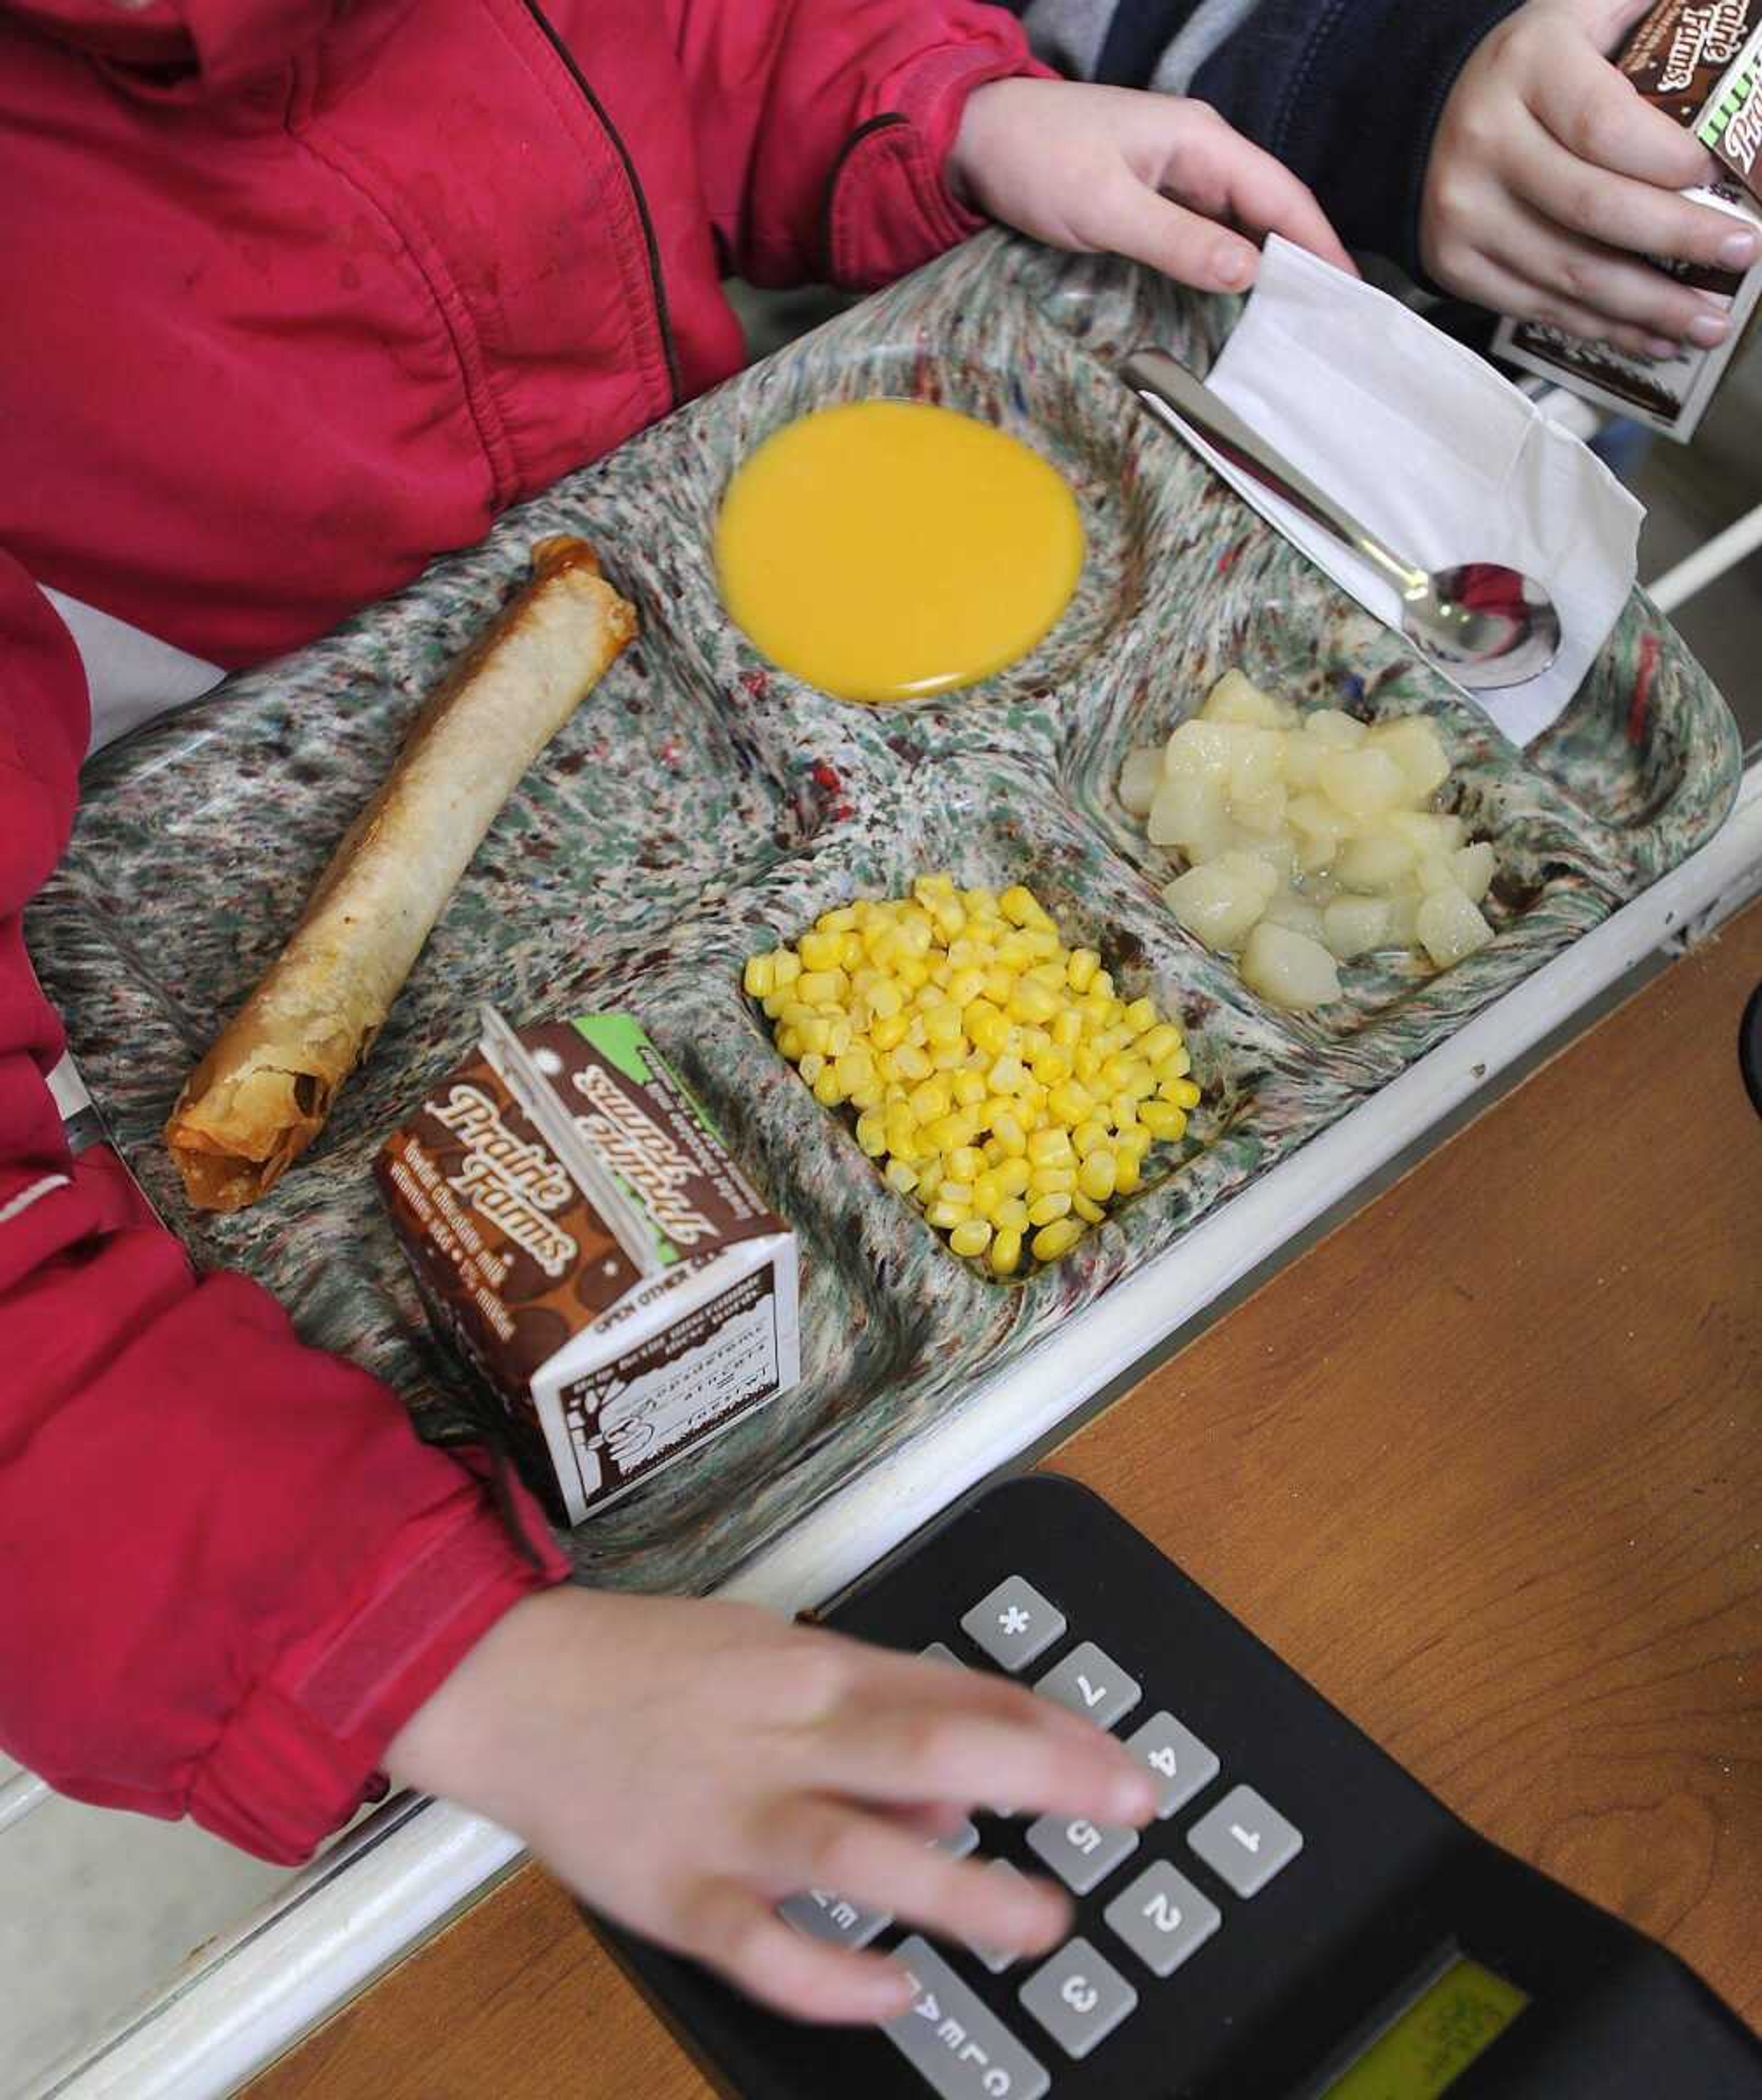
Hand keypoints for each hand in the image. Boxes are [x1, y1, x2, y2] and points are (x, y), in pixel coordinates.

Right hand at [385, 1585, 1156, 2023]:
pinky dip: (832, 1972)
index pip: (954, 1693)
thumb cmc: (651, 1667)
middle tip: (1128, 1808)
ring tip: (1040, 1921)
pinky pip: (764, 1943)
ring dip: (959, 1889)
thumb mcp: (774, 1654)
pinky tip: (893, 1988)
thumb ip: (874, 1714)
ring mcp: (729, 1817)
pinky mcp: (677, 1890)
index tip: (1123, 1766)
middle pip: (929, 1745)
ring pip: (860, 1849)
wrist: (511, 1684)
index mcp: (811, 1669)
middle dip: (1044, 1777)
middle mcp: (782, 1735)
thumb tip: (964, 1786)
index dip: (1051, 1730)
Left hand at [949, 78, 1354, 294]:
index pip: (1281, 194)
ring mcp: (1175, 173)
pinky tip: (1241, 298)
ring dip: (1269, 266)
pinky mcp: (1152, 196)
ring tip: (1299, 319)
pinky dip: (1229, 263)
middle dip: (1305, 259)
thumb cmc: (1037, 161)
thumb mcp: (1106, 209)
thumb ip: (1178, 241)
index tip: (1349, 293)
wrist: (976, 139)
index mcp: (1200, 141)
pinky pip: (1207, 231)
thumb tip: (1248, 273)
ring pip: (1240, 223)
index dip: (1320, 243)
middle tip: (1332, 321)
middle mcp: (1199, 152)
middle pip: (1269, 209)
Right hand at [1422, 0, 1756, 356]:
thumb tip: (1727, 27)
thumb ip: (1644, 13)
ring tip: (1706, 322)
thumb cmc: (1534, 68)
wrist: (1433, 113)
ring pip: (1568, 272)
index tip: (1718, 179)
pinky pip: (1537, 307)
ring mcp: (1464, 213)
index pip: (1603, 126)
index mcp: (1527, 66)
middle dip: (1677, 240)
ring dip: (1648, 307)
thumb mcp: (1583, 13)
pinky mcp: (1454, 264)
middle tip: (1740, 253)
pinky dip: (1601, 330)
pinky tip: (1651, 336)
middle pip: (1592, 207)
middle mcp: (1485, 142)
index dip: (1665, 161)